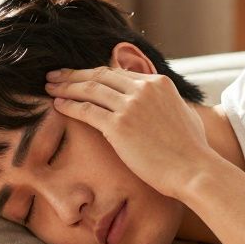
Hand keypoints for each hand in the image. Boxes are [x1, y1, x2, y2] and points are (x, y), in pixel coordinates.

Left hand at [44, 66, 223, 198]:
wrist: (194, 170)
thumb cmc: (191, 150)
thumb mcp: (183, 114)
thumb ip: (167, 102)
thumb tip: (164, 103)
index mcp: (158, 83)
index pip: (118, 73)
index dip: (95, 74)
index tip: (80, 77)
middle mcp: (143, 88)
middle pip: (100, 75)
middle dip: (74, 74)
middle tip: (56, 75)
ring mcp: (130, 105)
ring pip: (89, 89)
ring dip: (66, 86)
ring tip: (50, 87)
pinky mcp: (119, 125)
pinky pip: (86, 110)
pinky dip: (69, 106)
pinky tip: (58, 105)